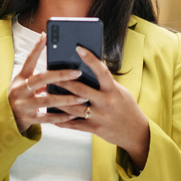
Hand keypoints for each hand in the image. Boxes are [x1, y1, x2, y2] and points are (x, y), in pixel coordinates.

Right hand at [7, 33, 88, 133]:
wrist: (6, 120)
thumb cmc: (21, 98)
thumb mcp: (25, 85)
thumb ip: (41, 79)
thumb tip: (63, 69)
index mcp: (20, 79)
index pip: (29, 60)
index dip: (37, 48)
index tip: (46, 36)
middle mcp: (20, 90)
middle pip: (41, 79)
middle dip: (61, 75)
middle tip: (78, 72)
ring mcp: (23, 105)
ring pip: (47, 100)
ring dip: (66, 99)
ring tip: (82, 98)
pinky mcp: (28, 119)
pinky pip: (47, 118)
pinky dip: (61, 117)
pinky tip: (73, 115)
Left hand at [52, 46, 150, 170]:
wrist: (136, 132)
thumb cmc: (126, 108)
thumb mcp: (120, 92)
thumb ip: (105, 84)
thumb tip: (87, 72)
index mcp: (113, 90)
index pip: (101, 71)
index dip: (90, 58)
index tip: (79, 48)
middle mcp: (106, 102)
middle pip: (80, 89)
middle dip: (62, 81)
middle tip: (49, 74)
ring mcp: (99, 116)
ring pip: (72, 107)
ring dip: (57, 100)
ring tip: (45, 93)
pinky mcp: (94, 129)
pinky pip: (73, 124)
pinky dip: (61, 120)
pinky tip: (51, 115)